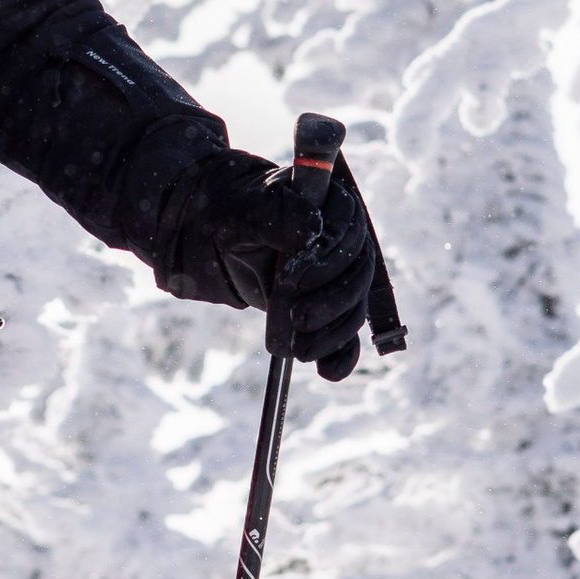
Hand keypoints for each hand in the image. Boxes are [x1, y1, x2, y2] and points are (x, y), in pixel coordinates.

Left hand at [154, 146, 386, 380]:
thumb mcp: (248, 209)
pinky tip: (328, 372)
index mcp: (334, 206)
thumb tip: (313, 230)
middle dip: (331, 301)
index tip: (291, 279)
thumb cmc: (235, 214)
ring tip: (301, 350)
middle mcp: (347, 240)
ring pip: (354, 306)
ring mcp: (342, 276)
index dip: (326, 259)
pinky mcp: (332, 307)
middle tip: (298, 319)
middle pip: (358, 274)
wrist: (222, 237)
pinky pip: (349, 334)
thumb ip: (278, 214)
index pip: (348, 233)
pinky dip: (342, 355)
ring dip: (333, 332)